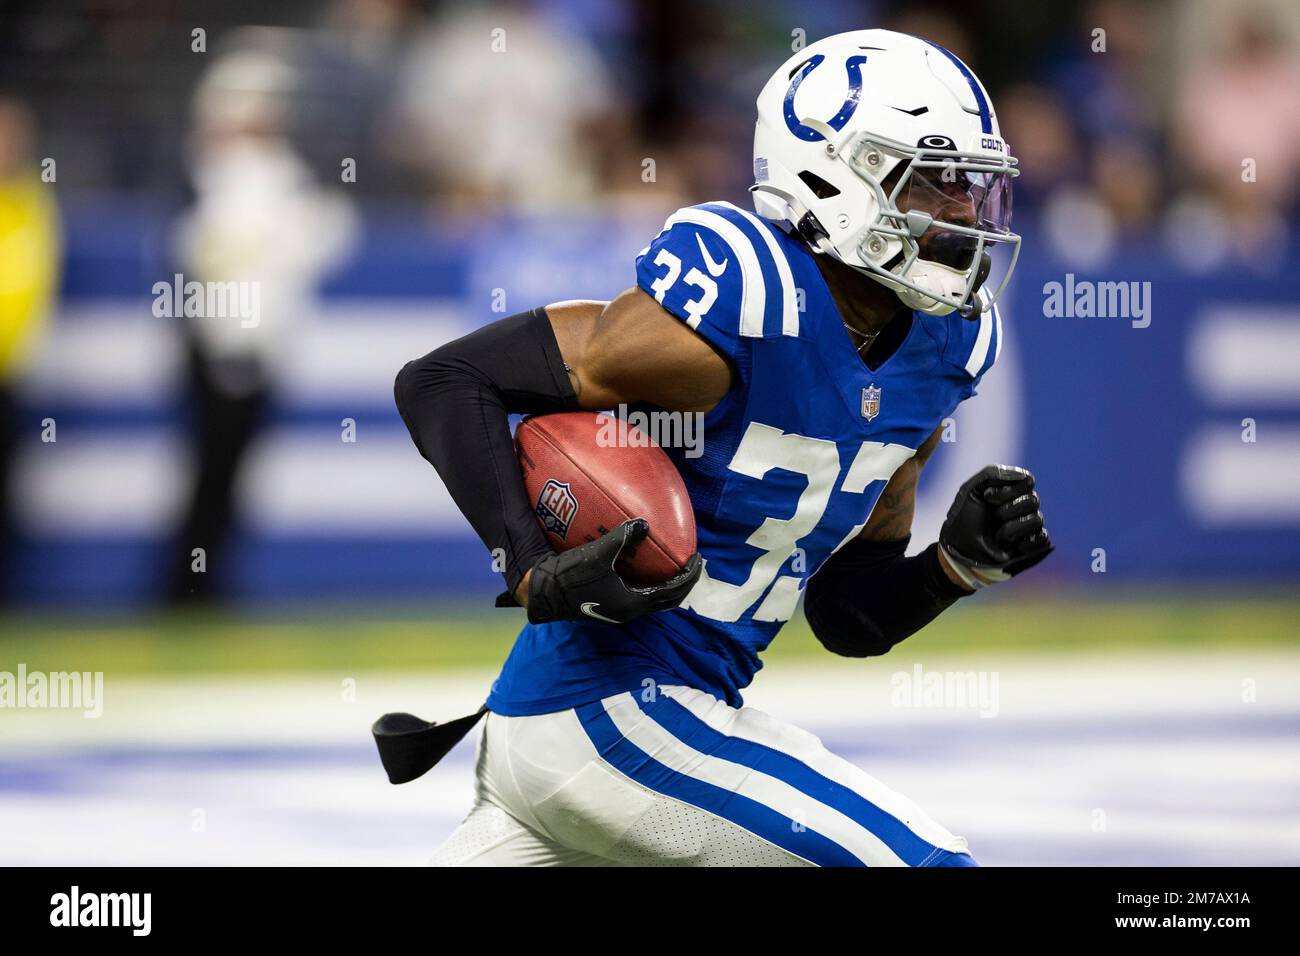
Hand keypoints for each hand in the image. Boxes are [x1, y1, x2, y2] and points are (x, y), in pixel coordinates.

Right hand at [523, 518, 701, 624]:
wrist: (543, 593)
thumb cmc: (571, 576)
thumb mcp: (598, 554)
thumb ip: (623, 537)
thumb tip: (644, 522)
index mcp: (633, 603)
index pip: (673, 592)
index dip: (688, 576)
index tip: (698, 560)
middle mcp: (630, 612)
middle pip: (668, 601)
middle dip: (683, 584)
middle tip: (693, 564)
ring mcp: (619, 611)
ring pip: (654, 601)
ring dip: (667, 586)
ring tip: (674, 566)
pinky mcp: (609, 606)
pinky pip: (640, 596)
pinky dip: (651, 585)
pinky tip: (646, 568)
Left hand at [939, 464, 1052, 589]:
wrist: (958, 549)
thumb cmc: (964, 519)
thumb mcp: (971, 489)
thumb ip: (993, 473)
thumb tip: (1022, 476)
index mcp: (1012, 491)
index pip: (1028, 481)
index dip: (1008, 489)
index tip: (987, 497)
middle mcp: (1023, 507)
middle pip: (1033, 500)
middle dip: (1008, 509)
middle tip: (992, 517)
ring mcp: (1029, 527)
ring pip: (1037, 519)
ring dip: (1011, 528)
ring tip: (997, 536)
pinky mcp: (1032, 546)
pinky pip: (1043, 540)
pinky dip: (1026, 542)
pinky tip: (1012, 546)